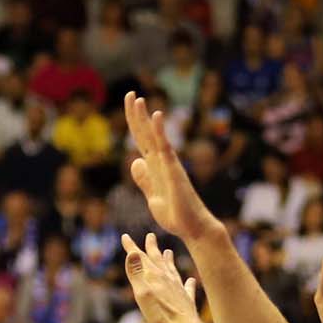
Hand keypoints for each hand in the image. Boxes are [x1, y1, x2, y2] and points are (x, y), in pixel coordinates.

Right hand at [120, 233, 201, 322]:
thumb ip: (137, 274)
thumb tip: (133, 253)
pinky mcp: (187, 300)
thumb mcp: (143, 295)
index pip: (141, 258)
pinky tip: (190, 281)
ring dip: (169, 260)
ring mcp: (178, 289)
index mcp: (154, 277)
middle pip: (158, 260)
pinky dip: (188, 283)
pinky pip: (187, 288)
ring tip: (169, 252)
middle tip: (150, 236)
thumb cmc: (161, 315)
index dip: (132, 247)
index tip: (125, 236)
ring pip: (172, 270)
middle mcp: (167, 279)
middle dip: (152, 248)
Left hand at [124, 90, 225, 242]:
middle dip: (136, 114)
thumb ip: (144, 179)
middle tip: (129, 93)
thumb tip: (134, 161)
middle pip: (145, 133)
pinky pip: (165, 147)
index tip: (130, 106)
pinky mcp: (174, 170)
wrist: (192, 228)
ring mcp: (168, 164)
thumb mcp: (152, 197)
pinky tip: (157, 116)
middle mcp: (162, 161)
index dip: (134, 123)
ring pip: (154, 136)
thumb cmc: (176, 215)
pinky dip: (160, 131)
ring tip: (137, 99)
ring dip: (145, 117)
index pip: (141, 140)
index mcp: (154, 167)